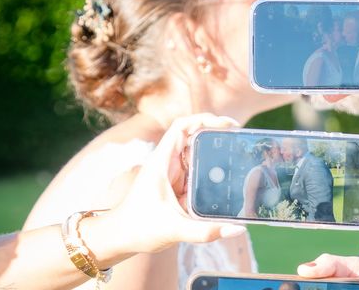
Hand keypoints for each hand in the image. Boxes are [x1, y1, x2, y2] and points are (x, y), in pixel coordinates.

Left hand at [104, 114, 244, 253]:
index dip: (205, 118)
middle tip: (239, 138)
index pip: (182, 126)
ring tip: (237, 153)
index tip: (227, 125)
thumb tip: (238, 230)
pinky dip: (211, 169)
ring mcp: (171, 172)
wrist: (119, 239)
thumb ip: (205, 232)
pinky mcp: (175, 183)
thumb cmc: (139, 229)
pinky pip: (195, 169)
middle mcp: (167, 162)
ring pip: (195, 151)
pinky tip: (225, 178)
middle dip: (215, 132)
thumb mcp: (175, 230)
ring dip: (214, 150)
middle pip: (192, 134)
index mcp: (161, 161)